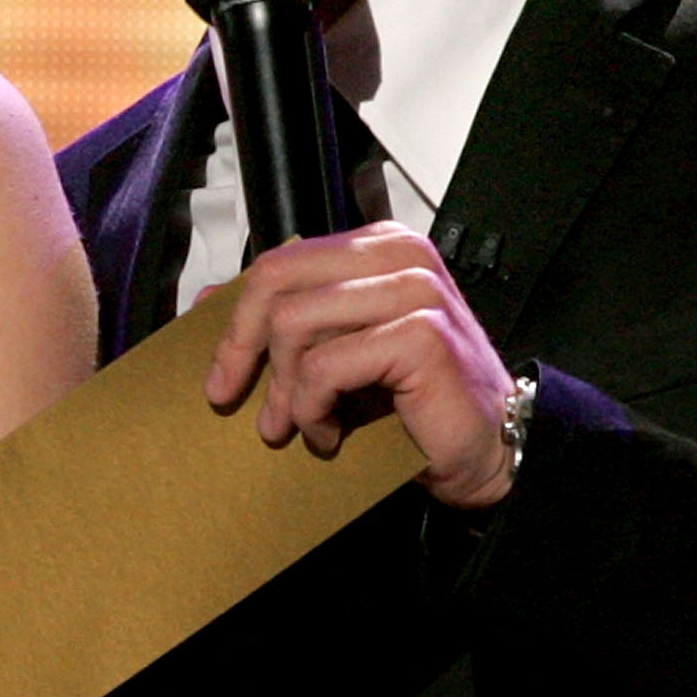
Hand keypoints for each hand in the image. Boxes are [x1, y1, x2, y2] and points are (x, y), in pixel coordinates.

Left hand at [206, 223, 522, 511]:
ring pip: (294, 323)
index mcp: (378, 246)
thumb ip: (287, 318)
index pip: (278, 262)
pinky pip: (326, 365)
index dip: (234, 321)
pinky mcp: (421, 333)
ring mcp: (414, 288)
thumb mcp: (338, 353)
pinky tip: (330, 436)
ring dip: (285, 390)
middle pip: (276, 281)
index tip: (220, 378)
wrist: (489, 450)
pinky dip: (314, 410)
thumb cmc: (412, 404)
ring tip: (298, 428)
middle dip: (243, 349)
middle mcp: (398, 254)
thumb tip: (206, 300)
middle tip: (239, 404)